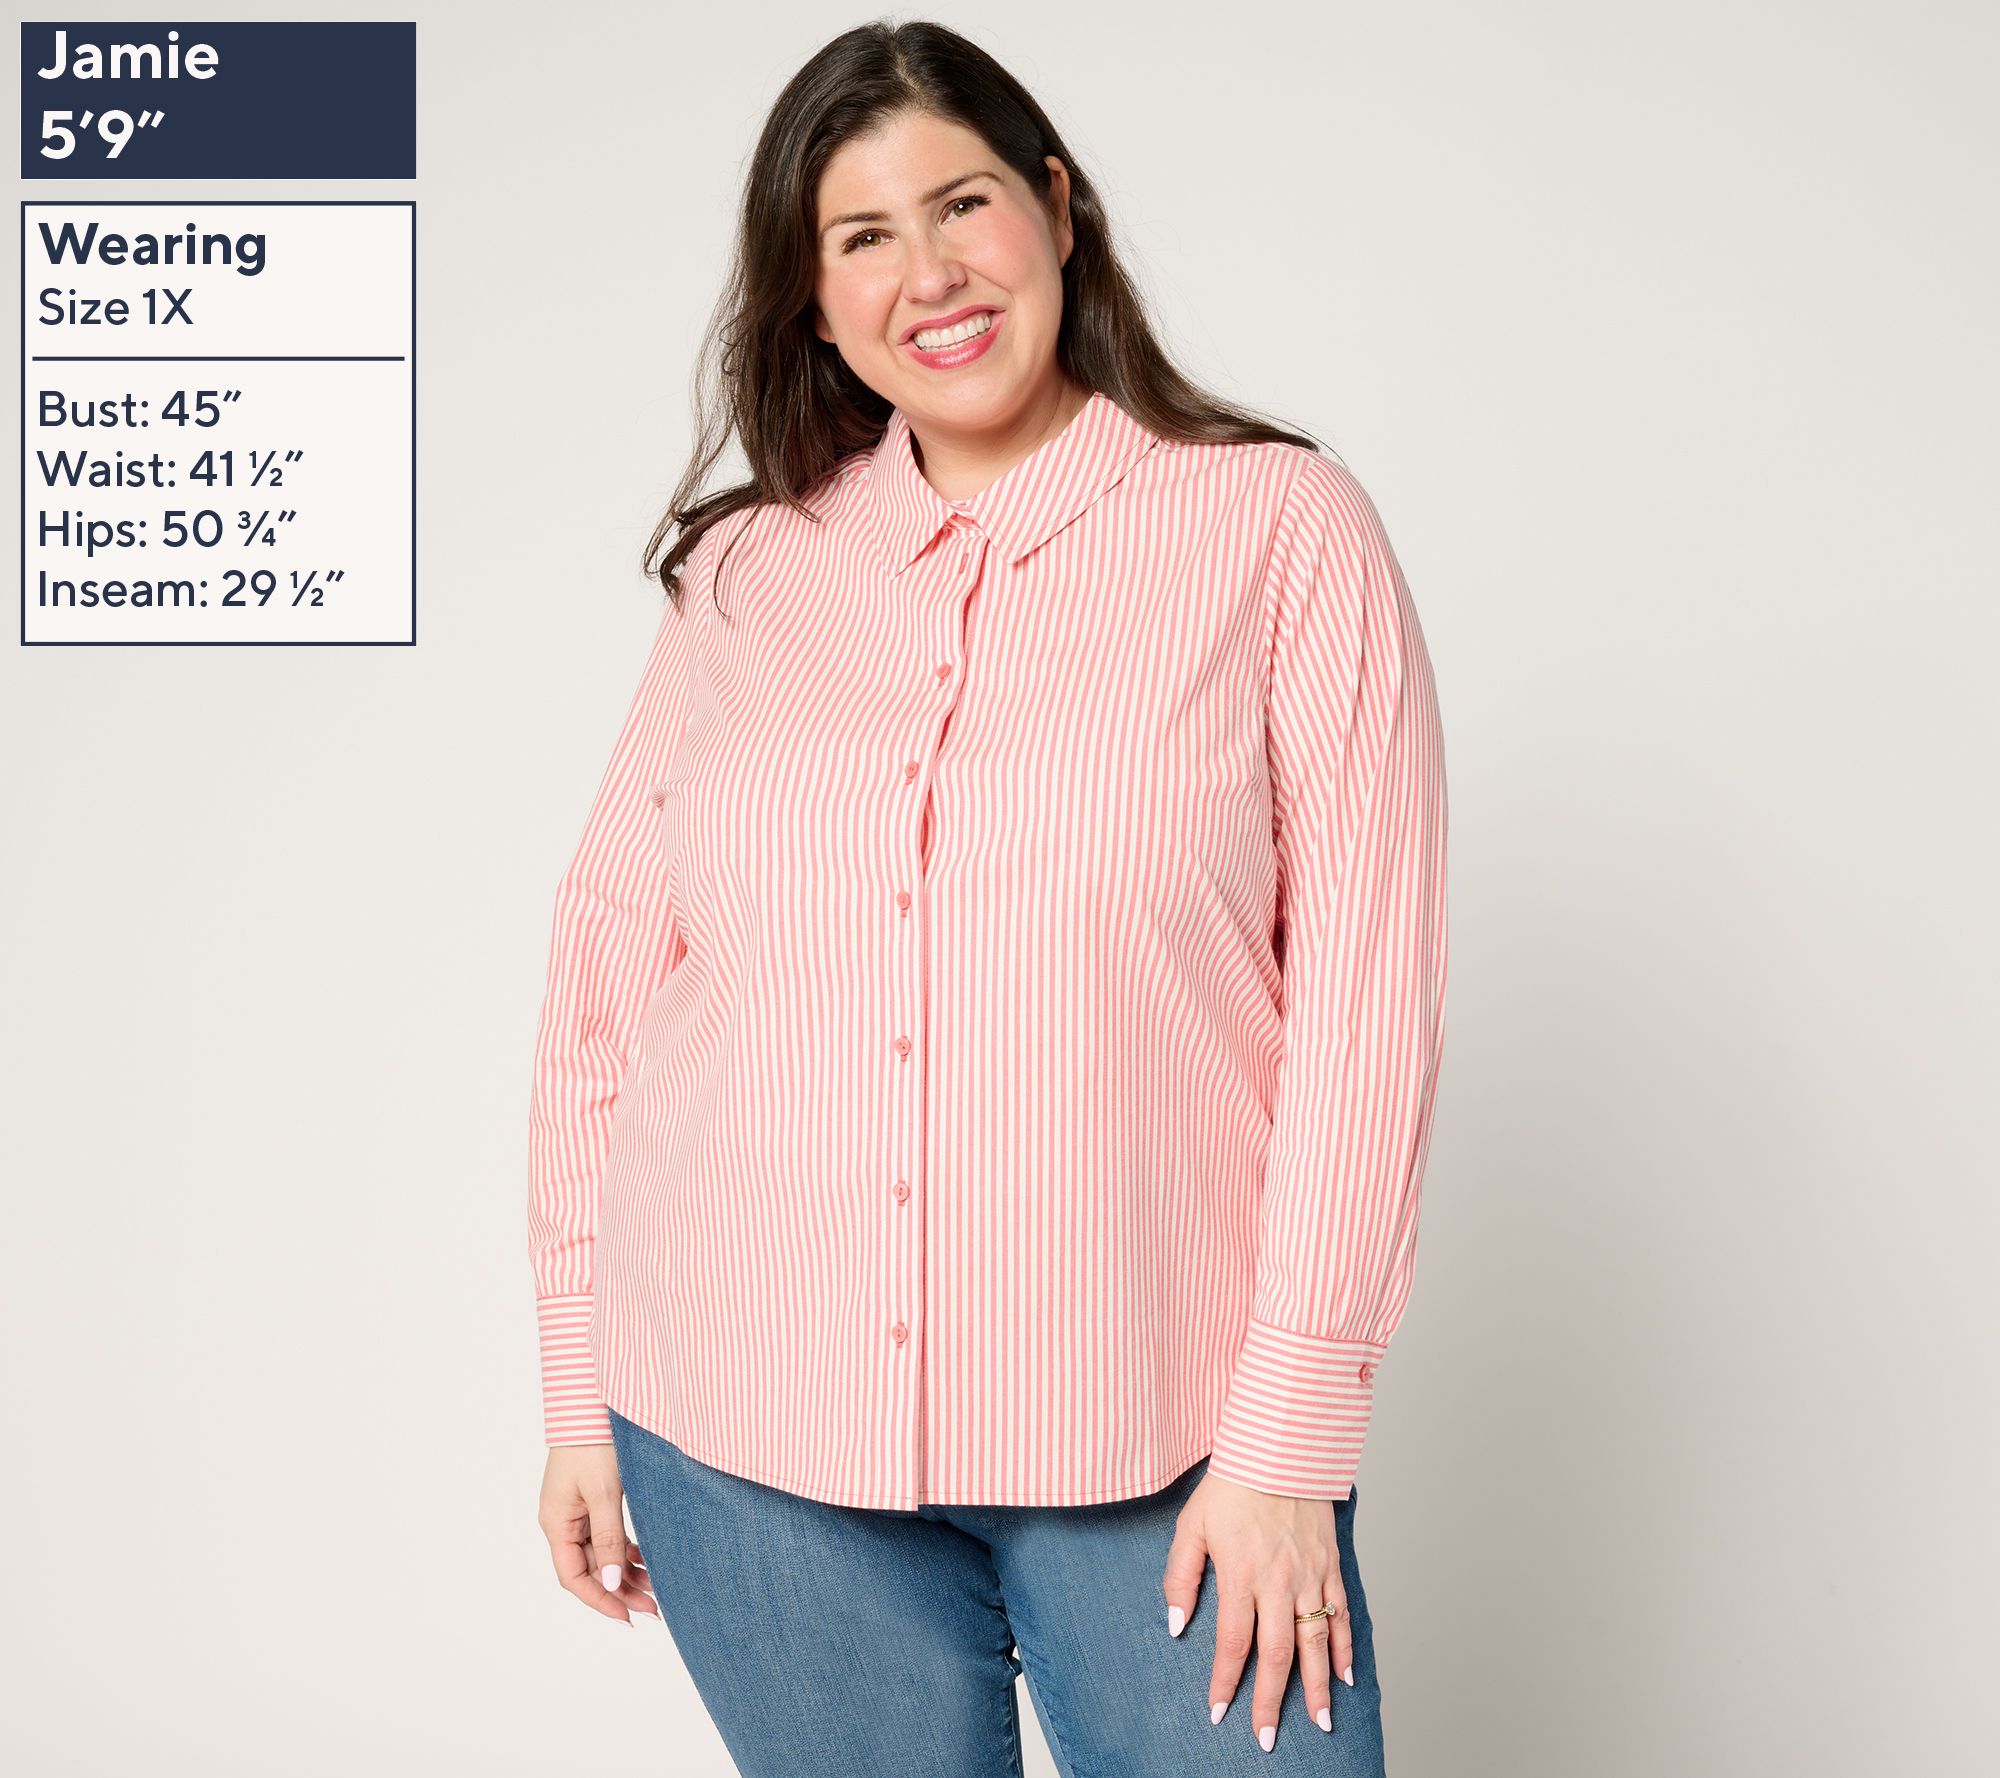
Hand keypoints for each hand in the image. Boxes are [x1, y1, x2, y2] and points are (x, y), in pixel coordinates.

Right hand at [537, 1443, 660, 1624]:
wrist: (591, 1404)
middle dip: (620, 1591)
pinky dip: (626, 1550)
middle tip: (653, 1609)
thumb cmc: (593, 1444)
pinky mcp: (592, 1499)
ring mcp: (577, 1511)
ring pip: (602, 1554)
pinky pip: (607, 1535)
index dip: (600, 1600)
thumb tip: (612, 1584)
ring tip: (657, 1590)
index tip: (628, 1617)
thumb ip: (609, 1538)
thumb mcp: (604, 1493)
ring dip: (626, 1573)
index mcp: (556, 1524)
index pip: (574, 1577)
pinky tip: (647, 1561)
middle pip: (591, 1570)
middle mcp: (563, 1522)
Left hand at [1162, 1471, 1351, 1749]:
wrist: (1278, 1448)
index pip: (1232, 1642)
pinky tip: (1345, 1677)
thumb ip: (1181, 1577)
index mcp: (1240, 1573)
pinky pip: (1341, 1613)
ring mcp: (1309, 1574)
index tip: (1218, 1712)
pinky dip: (1345, 1647)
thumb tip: (1176, 1625)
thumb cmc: (1230, 1486)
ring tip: (1320, 1723)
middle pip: (1277, 1654)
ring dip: (1317, 1687)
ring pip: (1316, 1641)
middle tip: (1267, 1738)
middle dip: (1272, 1701)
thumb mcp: (1190, 1526)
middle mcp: (1278, 1580)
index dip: (1225, 1681)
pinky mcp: (1330, 1564)